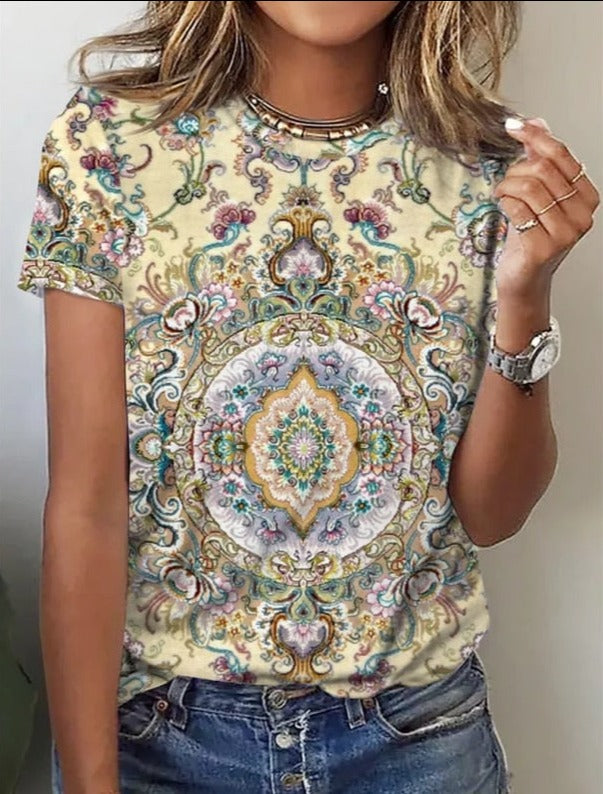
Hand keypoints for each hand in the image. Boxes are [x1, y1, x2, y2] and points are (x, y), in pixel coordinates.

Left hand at [493, 117, 598, 299]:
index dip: (535, 136)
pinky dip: (505, 202)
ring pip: (529, 187)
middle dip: (515, 170)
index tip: (513, 126)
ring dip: (506, 186)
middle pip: (543, 169)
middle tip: (505, 182)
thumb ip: (539, 160)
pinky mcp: (544, 248)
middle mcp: (582, 214)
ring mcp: (565, 233)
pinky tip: (502, 206)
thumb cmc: (531, 236)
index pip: (561, 155)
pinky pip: (518, 210)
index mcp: (586, 196)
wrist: (524, 278)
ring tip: (501, 194)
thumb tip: (537, 122)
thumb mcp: (538, 194)